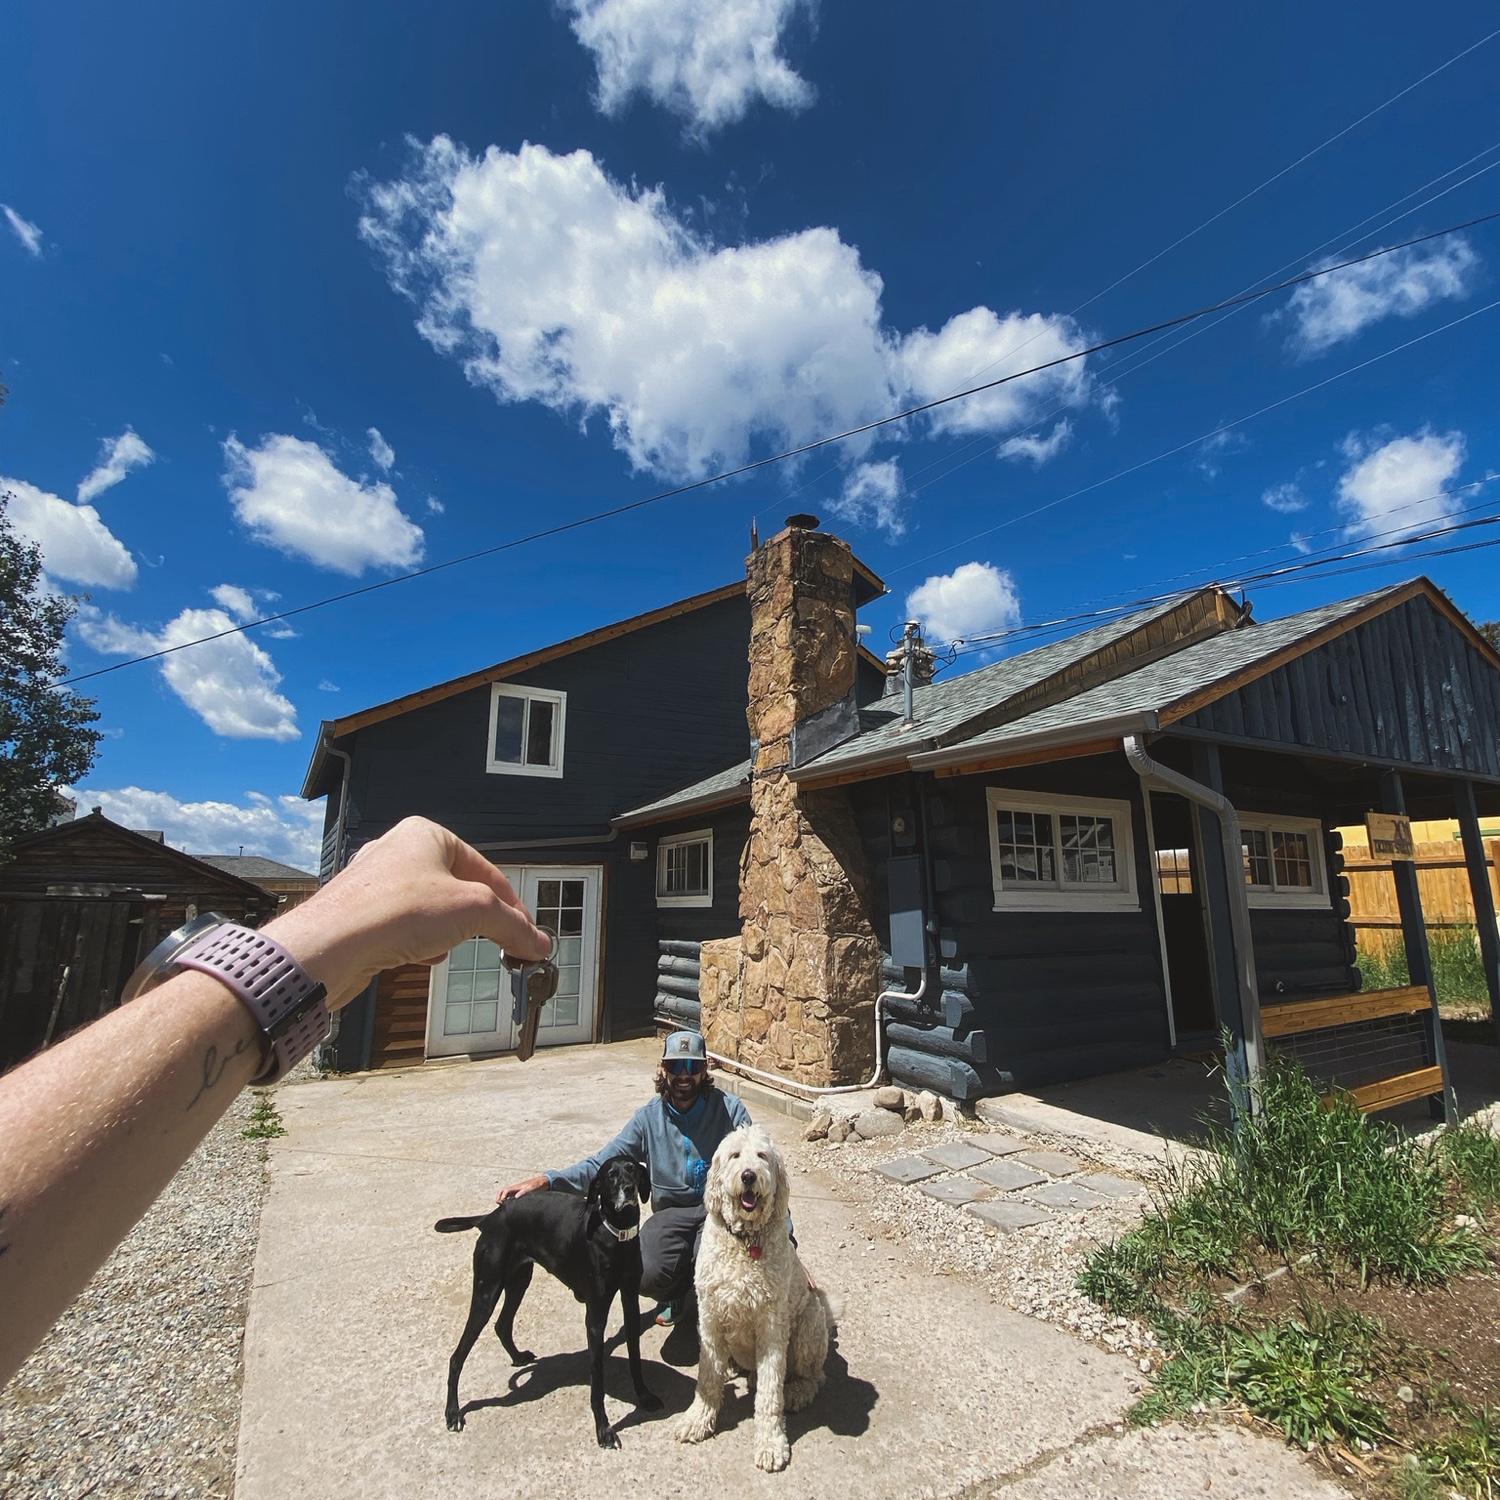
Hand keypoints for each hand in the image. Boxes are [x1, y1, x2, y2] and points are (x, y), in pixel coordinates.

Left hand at [267, 817, 548, 1007]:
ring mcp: (376, 885)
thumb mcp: (474, 911)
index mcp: (427, 835)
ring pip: (431, 911)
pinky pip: (404, 929)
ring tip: (445, 947)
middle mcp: (398, 853)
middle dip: (477, 920)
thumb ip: (512, 925)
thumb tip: (537, 941)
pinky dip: (418, 943)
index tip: (526, 933)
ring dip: (446, 933)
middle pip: (459, 890)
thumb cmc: (393, 912)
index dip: (512, 905)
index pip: (486, 870)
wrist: (329, 948)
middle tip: (496, 943)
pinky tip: (417, 956)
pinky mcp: (361, 916)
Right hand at [495, 1173, 548, 1203]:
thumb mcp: (530, 1188)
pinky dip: (508, 1201)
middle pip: (502, 1192)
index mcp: (515, 1187)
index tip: (503, 1203)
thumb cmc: (536, 1184)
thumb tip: (516, 1197)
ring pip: (505, 1195)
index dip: (502, 1197)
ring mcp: (516, 1192)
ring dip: (502, 1200)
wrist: (542, 1182)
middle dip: (499, 1198)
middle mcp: (514, 1189)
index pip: (504, 1191)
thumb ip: (523, 1192)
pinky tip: (511, 1207)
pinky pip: (510, 1198)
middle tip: (500, 1205)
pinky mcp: (519, 1195)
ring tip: (504, 1207)